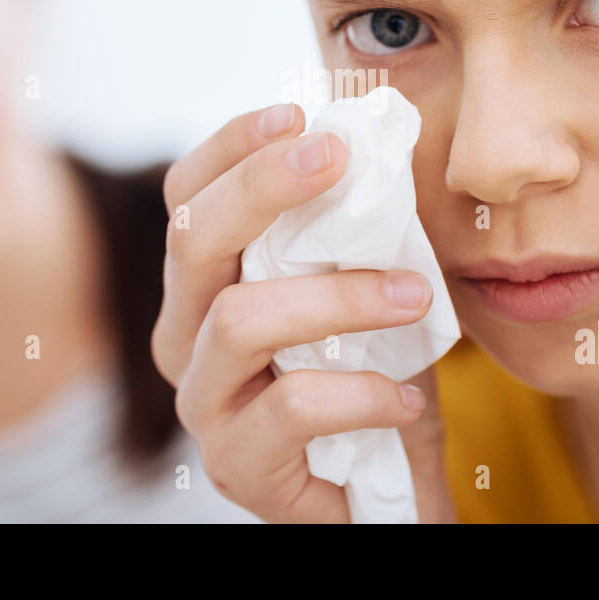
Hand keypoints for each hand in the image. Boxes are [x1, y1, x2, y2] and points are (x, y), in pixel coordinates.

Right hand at [154, 103, 454, 521]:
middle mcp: (185, 334)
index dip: (233, 146)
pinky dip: (360, 393)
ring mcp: (203, 401)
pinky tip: (407, 397)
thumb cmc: (371, 373)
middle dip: (262, 185)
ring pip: (241, 320)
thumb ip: (353, 228)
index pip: (188, 194)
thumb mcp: (364, 285)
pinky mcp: (235, 464)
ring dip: (338, 296)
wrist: (388, 488)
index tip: (300, 111)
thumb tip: (380, 144)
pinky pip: (289, 410)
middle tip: (337, 156)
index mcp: (207, 281)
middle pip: (192, 238)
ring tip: (413, 294)